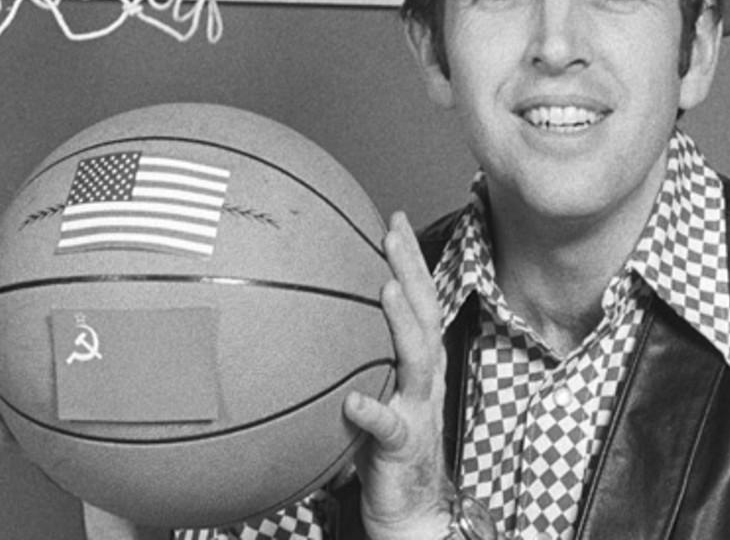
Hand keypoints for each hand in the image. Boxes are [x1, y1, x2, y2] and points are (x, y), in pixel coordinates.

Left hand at [343, 212, 451, 539]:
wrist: (411, 510)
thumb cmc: (384, 445)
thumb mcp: (372, 390)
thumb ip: (352, 356)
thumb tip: (303, 318)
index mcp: (418, 363)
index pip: (420, 300)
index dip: (411, 260)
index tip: (395, 219)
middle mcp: (423, 380)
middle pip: (425, 314)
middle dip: (412, 270)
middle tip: (393, 231)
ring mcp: (417, 411)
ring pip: (417, 359)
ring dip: (403, 322)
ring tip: (385, 289)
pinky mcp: (401, 447)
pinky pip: (387, 427)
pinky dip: (373, 411)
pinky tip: (353, 401)